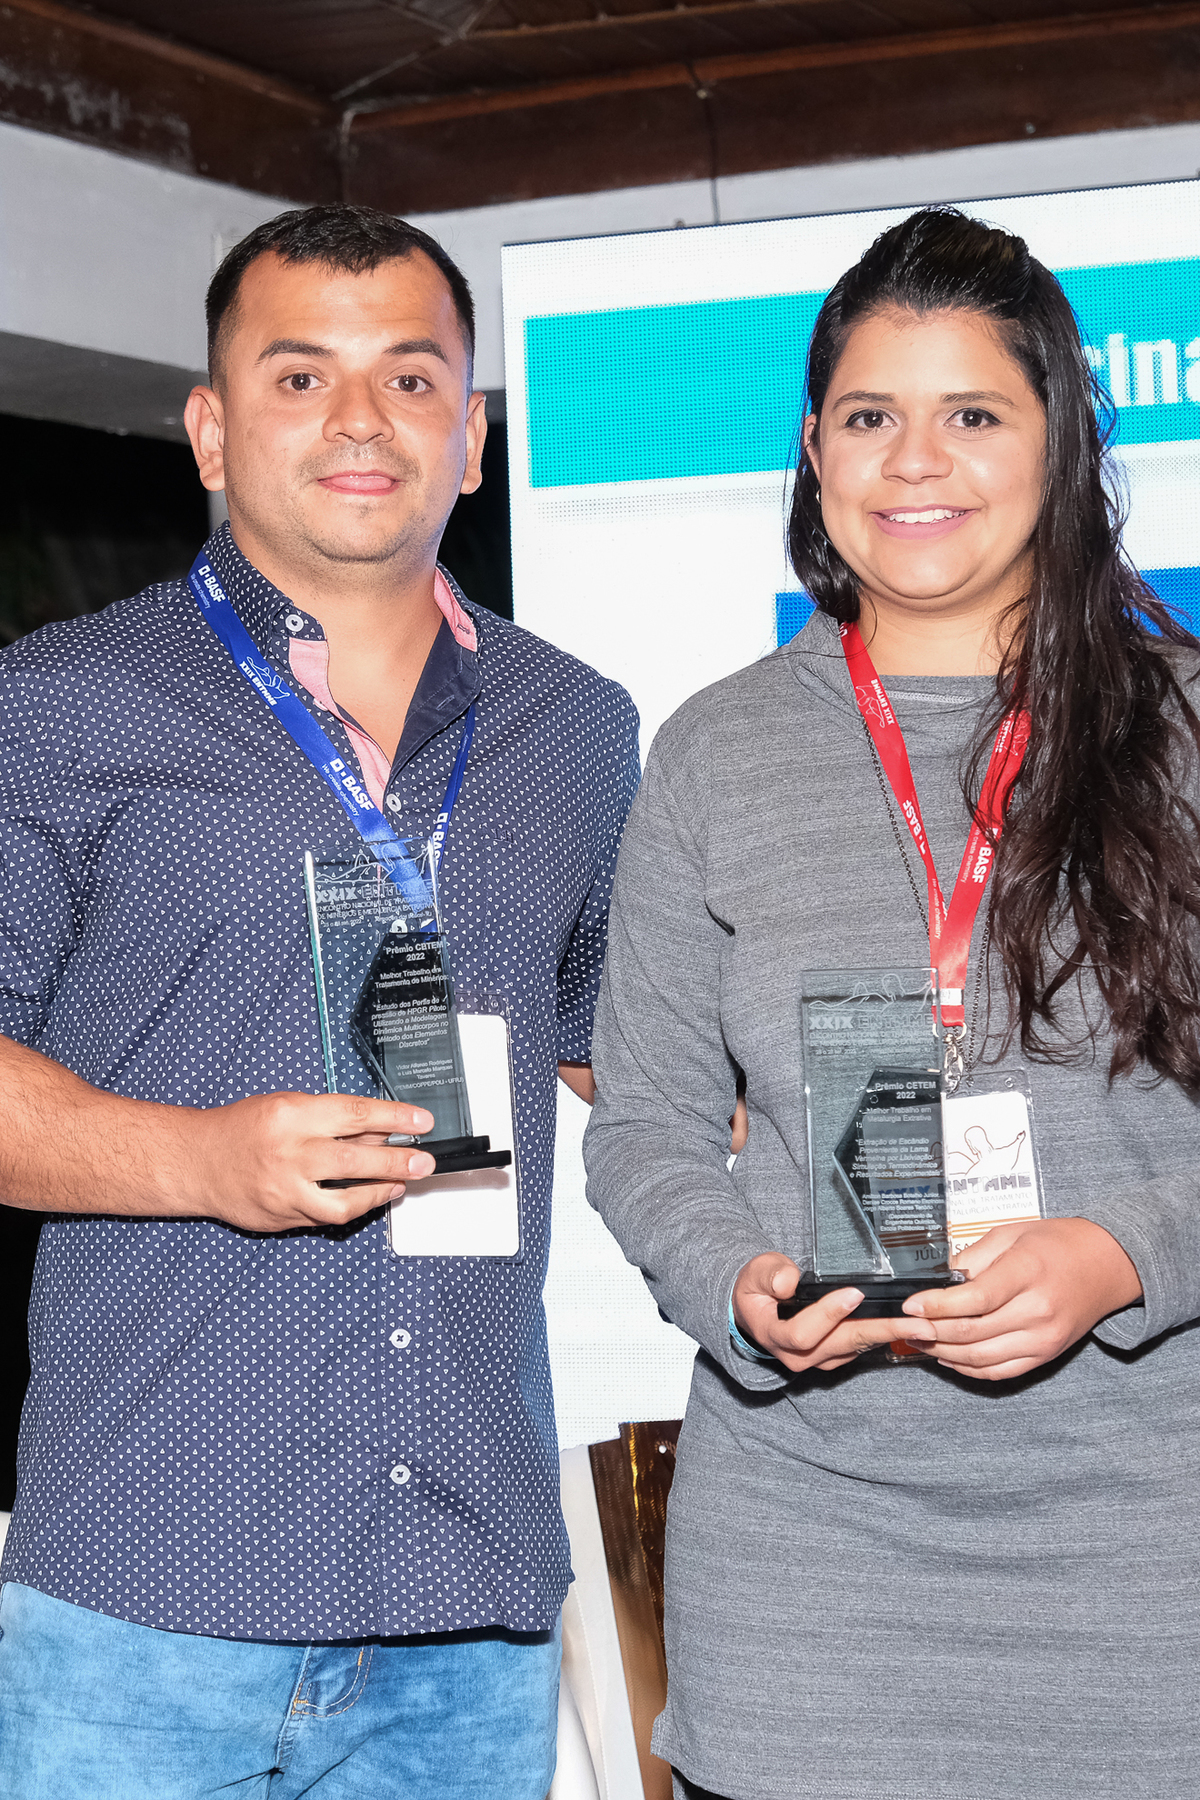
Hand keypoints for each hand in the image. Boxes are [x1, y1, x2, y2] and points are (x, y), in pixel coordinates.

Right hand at [183, 1092, 436, 1232]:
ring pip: (345, 1200)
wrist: (197, 1162)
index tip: (422, 1121)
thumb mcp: (288, 1106)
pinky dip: (354, 1208)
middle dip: (398, 1161)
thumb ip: (333, 1118)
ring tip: (401, 1183)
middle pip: (356, 1158)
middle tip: (424, 1161)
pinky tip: (370, 1197)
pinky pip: (328, 1217)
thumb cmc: (243, 1128)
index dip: (395, 1117)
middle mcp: (289, 1153)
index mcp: (292, 1115)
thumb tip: (381, 1127)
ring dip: (380, 1192)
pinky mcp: (282, 1217)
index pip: (355, 1113)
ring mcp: (284, 1190)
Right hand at [732, 1252, 935, 1371]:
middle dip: (883, 1330)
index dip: (829, 1314)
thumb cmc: (757, 1289)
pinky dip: (887, 1334)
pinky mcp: (838, 1355)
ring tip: (924, 1325)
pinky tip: (909, 1324)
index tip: (855, 1293)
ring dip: (892, 1335)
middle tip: (917, 1323)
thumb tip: (789, 1282)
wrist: (758, 1309)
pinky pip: (864, 1346)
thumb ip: (770, 1275)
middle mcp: (800, 1356)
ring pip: (859, 1346)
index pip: (804, 1333)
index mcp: (776, 1337)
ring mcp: (821, 1359)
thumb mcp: (755, 1274)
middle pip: (845, 1343)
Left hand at [901, 1217, 1142, 1380]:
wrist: (1107, 1264)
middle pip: (973, 1332)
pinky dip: (969, 1368)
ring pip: (981, 1357)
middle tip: (906, 1325)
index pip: (976, 1299)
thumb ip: (971, 1258)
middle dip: (931, 1332)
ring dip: (943, 1353)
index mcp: (1028, 1272)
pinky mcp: (1046, 1355)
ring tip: (918, 1341)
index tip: (911, 1305)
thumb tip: (935, 1281)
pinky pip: (999, 1371)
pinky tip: (948, 1356)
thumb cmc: (1057, 1243)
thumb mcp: (1010, 1234)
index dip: (938, 1306)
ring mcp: (1044, 1338)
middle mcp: (1038, 1310)